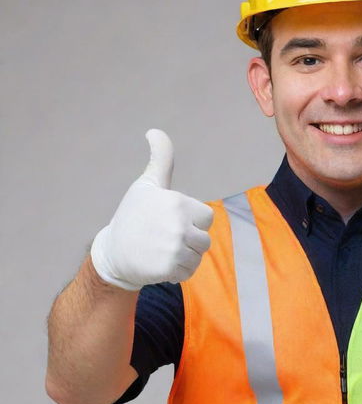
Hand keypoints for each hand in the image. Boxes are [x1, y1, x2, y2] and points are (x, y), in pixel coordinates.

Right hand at [90, 129, 213, 290]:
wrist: (113, 252)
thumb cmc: (133, 215)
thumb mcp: (147, 184)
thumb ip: (161, 159)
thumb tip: (154, 131)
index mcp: (178, 203)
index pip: (207, 217)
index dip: (192, 221)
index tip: (171, 221)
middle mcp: (178, 225)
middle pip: (204, 239)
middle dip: (189, 241)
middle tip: (164, 238)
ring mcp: (174, 248)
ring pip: (198, 256)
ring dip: (184, 256)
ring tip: (163, 250)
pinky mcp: (169, 268)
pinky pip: (189, 272)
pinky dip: (178, 272)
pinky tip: (160, 263)